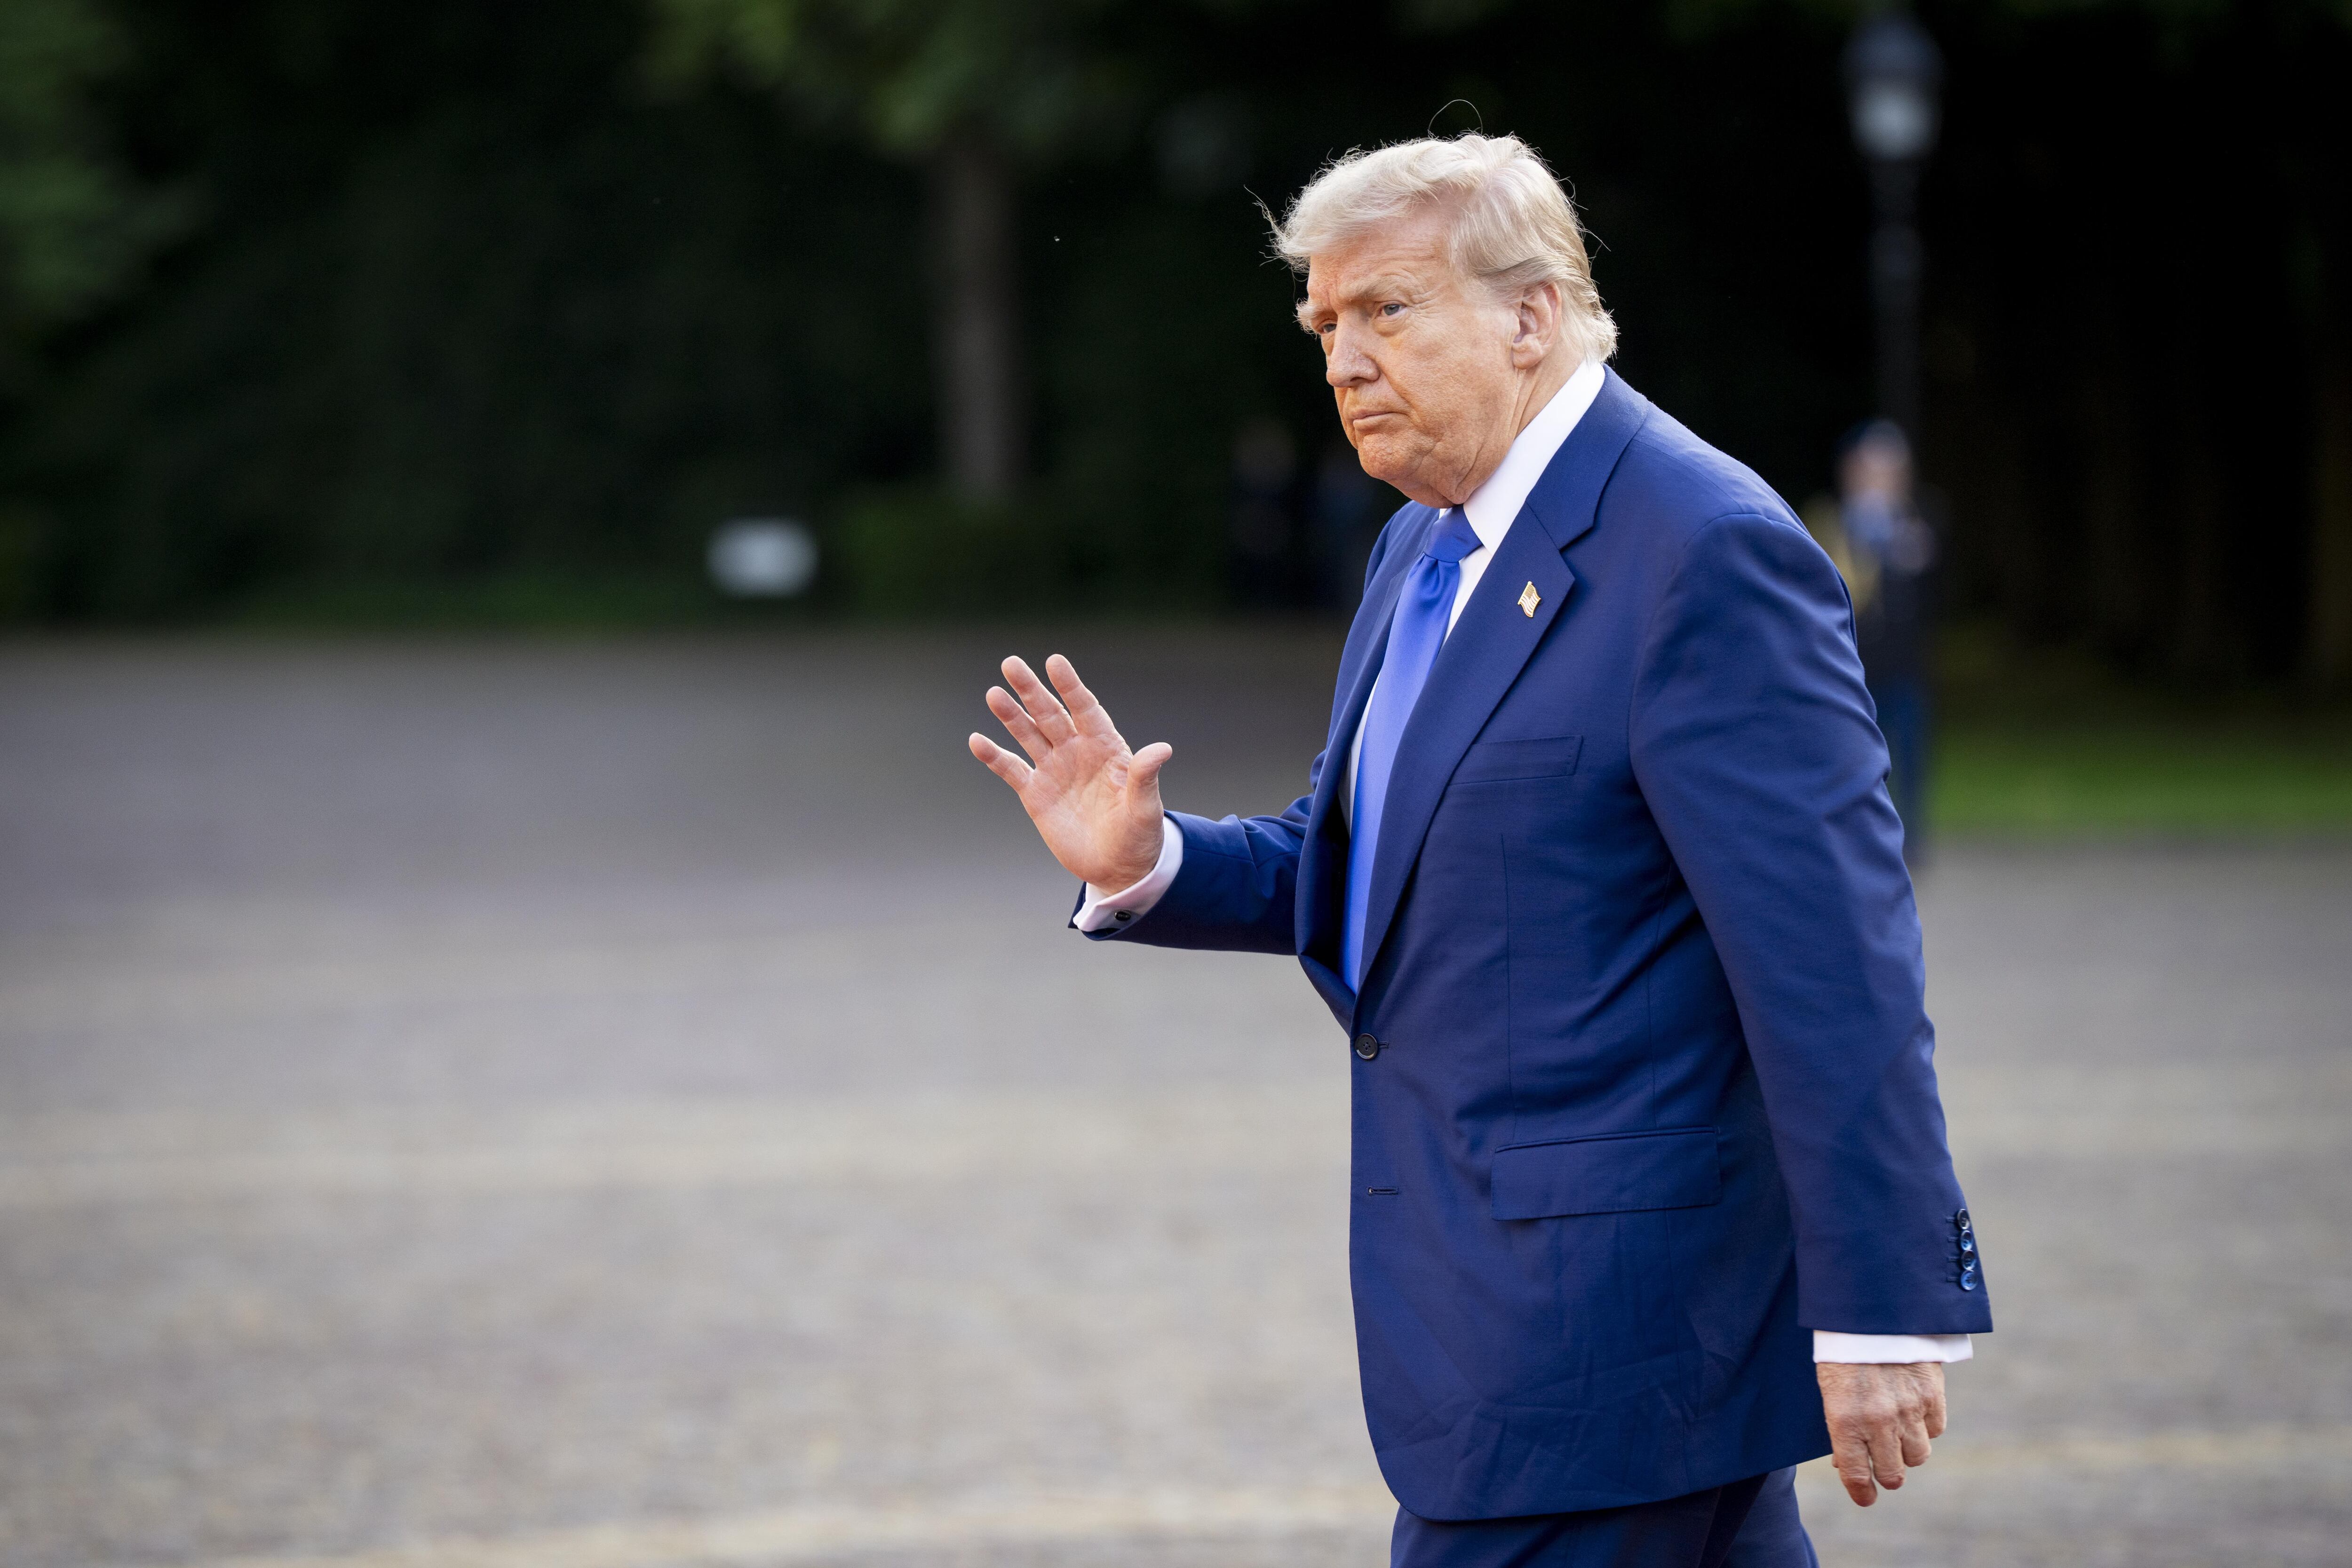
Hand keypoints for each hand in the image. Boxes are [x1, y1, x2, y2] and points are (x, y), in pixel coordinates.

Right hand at [968, 654, 1170, 889]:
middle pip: (1050, 714)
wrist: (1117, 868)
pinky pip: (1011, 769)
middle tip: (1011, 664)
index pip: (1085, 709)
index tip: (1054, 662)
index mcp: (1105, 748)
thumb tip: (1163, 749)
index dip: (1070, 686)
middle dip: (1031, 690)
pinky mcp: (1036, 794)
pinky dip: (994, 756)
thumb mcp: (1145, 809)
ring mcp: (1054, 770)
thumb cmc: (1139, 836)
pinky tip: (977, 740)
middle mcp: (1077, 751)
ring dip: (1010, 715)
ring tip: (993, 694)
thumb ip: (1145, 777)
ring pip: (1028, 735)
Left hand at [1816, 1361, 1945, 1506]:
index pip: (1856, 1475)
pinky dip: (1926, 1427)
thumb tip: (1846, 1462)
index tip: (1865, 1497)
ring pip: (1918, 1457)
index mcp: (1845, 1420)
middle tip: (1883, 1465)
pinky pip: (1935, 1430)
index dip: (1862, 1493)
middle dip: (1887, 1475)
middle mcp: (1878, 1421)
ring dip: (1908, 1451)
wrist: (1874, 1310)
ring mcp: (1908, 1411)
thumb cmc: (1844, 1350)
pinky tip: (1914, 1410)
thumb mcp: (1830, 1389)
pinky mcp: (1933, 1396)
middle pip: (1893, 1474)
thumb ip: (1840, 1427)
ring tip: (1898, 1433)